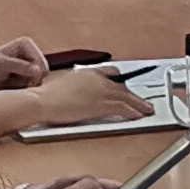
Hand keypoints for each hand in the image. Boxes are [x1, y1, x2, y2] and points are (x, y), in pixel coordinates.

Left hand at [0, 36, 51, 91]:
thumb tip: (38, 72)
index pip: (40, 62)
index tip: (22, 79)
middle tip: (19, 84)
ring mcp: (30, 63)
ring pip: (40, 79)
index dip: (34, 73)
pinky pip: (35, 84)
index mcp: (26, 43)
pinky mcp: (27, 74)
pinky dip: (26, 88)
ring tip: (13, 84)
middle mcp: (30, 52)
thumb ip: (21, 67)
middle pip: (43, 71)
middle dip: (33, 79)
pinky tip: (14, 86)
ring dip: (29, 84)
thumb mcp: (3, 65)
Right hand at [29, 66, 152, 126]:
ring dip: (138, 104)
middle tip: (142, 101)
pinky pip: (122, 108)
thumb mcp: (59, 82)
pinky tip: (138, 116)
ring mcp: (99, 91)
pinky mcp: (100, 105)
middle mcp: (96, 79)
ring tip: (147, 110)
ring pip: (125, 97)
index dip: (120, 81)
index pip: (110, 73)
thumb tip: (72, 90)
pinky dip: (132, 112)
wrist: (42, 101)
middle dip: (133, 95)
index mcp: (86, 72)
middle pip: (121, 86)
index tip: (125, 87)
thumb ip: (71, 85)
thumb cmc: (44, 95)